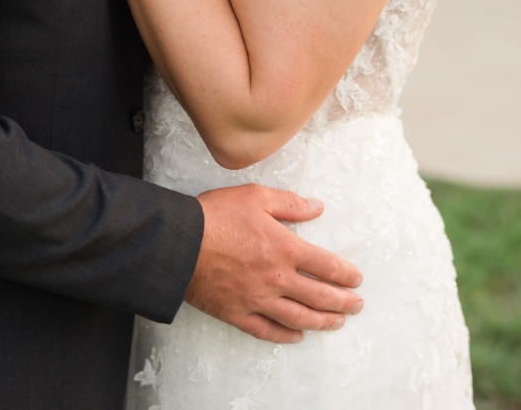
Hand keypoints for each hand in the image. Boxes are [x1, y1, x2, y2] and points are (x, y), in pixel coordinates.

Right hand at [186, 184, 362, 343]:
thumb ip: (289, 203)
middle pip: (320, 297)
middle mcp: (278, 279)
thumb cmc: (214, 216)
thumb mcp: (253, 196)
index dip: (346, 275)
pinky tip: (297, 336)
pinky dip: (286, 336)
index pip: (327, 267)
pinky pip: (267, 331)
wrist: (177, 242)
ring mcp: (258, 299)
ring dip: (323, 322)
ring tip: (337, 322)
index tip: (356, 279)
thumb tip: (317, 207)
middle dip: (343, 302)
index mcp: (285, 249)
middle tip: (356, 305)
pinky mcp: (237, 312)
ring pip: (300, 318)